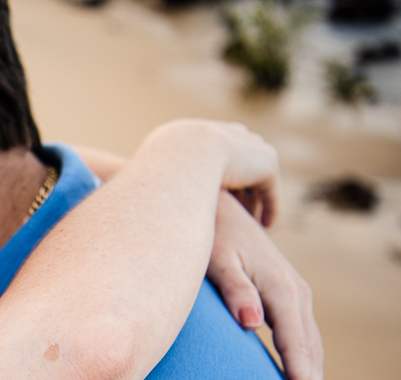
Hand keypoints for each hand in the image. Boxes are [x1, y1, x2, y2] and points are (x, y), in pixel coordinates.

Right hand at [152, 120, 280, 226]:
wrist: (185, 157)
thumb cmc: (156, 171)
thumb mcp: (147, 175)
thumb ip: (148, 184)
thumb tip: (131, 201)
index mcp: (197, 133)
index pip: (213, 154)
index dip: (215, 176)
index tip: (212, 199)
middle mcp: (227, 134)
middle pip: (239, 162)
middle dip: (241, 184)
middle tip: (240, 211)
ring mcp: (249, 147)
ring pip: (256, 177)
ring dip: (255, 199)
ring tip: (253, 222)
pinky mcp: (266, 164)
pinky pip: (269, 190)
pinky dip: (269, 207)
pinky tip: (266, 226)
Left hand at [207, 192, 327, 379]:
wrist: (218, 205)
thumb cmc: (210, 235)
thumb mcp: (216, 259)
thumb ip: (233, 290)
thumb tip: (251, 321)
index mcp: (280, 289)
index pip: (295, 346)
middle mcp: (294, 292)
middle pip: (310, 351)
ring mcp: (293, 293)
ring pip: (310, 346)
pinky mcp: (284, 295)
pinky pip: (300, 337)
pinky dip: (305, 364)